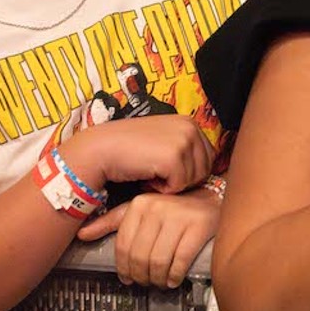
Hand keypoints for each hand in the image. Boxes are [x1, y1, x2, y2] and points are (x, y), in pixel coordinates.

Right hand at [63, 115, 214, 193]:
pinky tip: (147, 177)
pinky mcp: (173, 157)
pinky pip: (179, 186)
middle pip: (204, 169)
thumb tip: (207, 169)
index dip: (188, 170)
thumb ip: (185, 148)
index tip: (164, 168)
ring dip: (172, 183)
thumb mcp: (163, 140)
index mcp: (189, 122)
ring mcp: (183, 141)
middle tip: (157, 172)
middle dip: (183, 178)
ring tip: (151, 172)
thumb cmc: (130, 149)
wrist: (101, 149)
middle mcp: (190, 128)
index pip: (208, 156)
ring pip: (194, 179)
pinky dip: (162, 188)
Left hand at [75, 187, 220, 287]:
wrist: (210, 199)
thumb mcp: (140, 209)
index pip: (123, 246)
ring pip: (158, 262)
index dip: (124, 268)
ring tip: (160, 281)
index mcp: (140, 204)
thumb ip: (111, 222)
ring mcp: (179, 217)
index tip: (129, 277)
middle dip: (141, 276)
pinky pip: (180, 261)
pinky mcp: (198, 227)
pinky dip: (174, 276)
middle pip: (140, 257)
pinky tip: (173, 278)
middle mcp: (158, 208)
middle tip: (146, 281)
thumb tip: (82, 235)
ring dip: (157, 279)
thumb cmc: (172, 207)